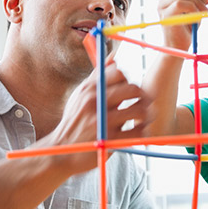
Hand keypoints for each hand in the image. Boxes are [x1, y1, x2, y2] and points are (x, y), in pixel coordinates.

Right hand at [41, 61, 151, 176]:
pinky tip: (139, 131)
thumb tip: (113, 57)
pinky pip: (138, 132)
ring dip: (147, 114)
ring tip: (145, 118)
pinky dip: (143, 131)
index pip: (119, 73)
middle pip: (132, 89)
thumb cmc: (74, 121)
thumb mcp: (80, 95)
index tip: (128, 90)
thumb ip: (97, 76)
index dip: (128, 80)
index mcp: (89, 89)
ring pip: (140, 110)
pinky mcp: (110, 140)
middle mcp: (95, 103)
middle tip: (143, 102)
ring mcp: (103, 122)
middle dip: (143, 95)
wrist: (60, 151)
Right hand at [155, 0, 207, 50]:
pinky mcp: (165, 15)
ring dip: (198, 1)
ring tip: (204, 12)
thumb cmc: (188, 27)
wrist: (179, 47)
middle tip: (207, 2)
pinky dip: (194, 8)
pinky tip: (198, 16)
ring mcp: (162, 7)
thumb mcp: (194, 6)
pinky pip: (181, 3)